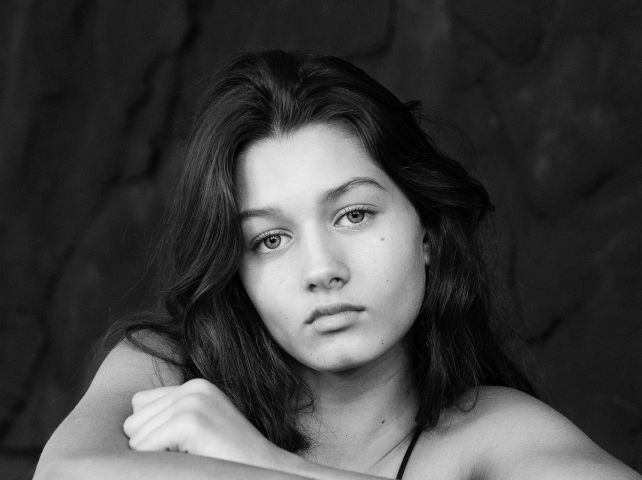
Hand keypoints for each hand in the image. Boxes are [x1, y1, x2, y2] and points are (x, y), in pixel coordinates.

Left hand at [123, 378, 285, 469]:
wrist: (266, 472)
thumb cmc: (228, 461)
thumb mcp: (199, 429)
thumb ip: (169, 417)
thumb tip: (126, 425)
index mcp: (194, 387)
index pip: (138, 406)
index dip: (152, 434)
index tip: (181, 448)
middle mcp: (193, 388)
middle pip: (132, 421)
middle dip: (151, 446)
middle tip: (188, 456)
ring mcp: (193, 402)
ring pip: (135, 437)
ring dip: (157, 457)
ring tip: (191, 459)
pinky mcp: (190, 421)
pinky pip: (143, 449)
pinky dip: (159, 465)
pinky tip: (191, 462)